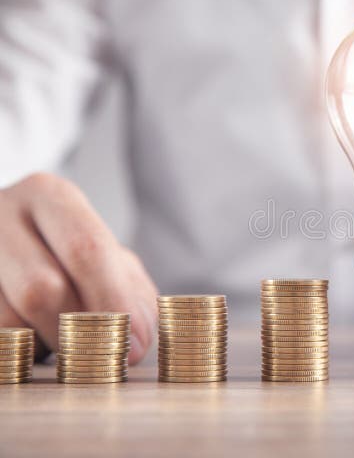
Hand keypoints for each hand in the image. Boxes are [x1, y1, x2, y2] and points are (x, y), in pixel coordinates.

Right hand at [0, 173, 156, 362]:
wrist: (3, 238)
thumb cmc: (66, 255)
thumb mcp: (107, 259)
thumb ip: (132, 293)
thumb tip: (139, 340)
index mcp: (50, 196)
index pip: (87, 251)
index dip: (113, 304)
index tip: (133, 346)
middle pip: (41, 288)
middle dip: (75, 333)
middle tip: (95, 357)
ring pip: (6, 320)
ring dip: (40, 344)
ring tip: (54, 337)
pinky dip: (15, 350)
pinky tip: (29, 337)